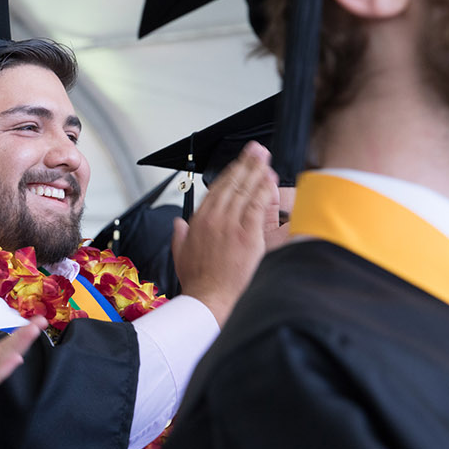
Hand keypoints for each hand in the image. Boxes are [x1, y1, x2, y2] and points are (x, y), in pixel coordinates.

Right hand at [173, 141, 277, 325]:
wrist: (209, 297)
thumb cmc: (197, 280)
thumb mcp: (180, 254)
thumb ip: (179, 235)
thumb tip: (178, 224)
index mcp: (198, 221)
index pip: (216, 189)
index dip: (230, 173)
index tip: (239, 163)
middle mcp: (214, 218)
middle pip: (232, 184)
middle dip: (246, 164)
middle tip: (256, 150)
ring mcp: (231, 225)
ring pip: (245, 190)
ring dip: (256, 171)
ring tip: (265, 158)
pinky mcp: (247, 235)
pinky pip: (257, 206)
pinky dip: (263, 190)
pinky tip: (269, 179)